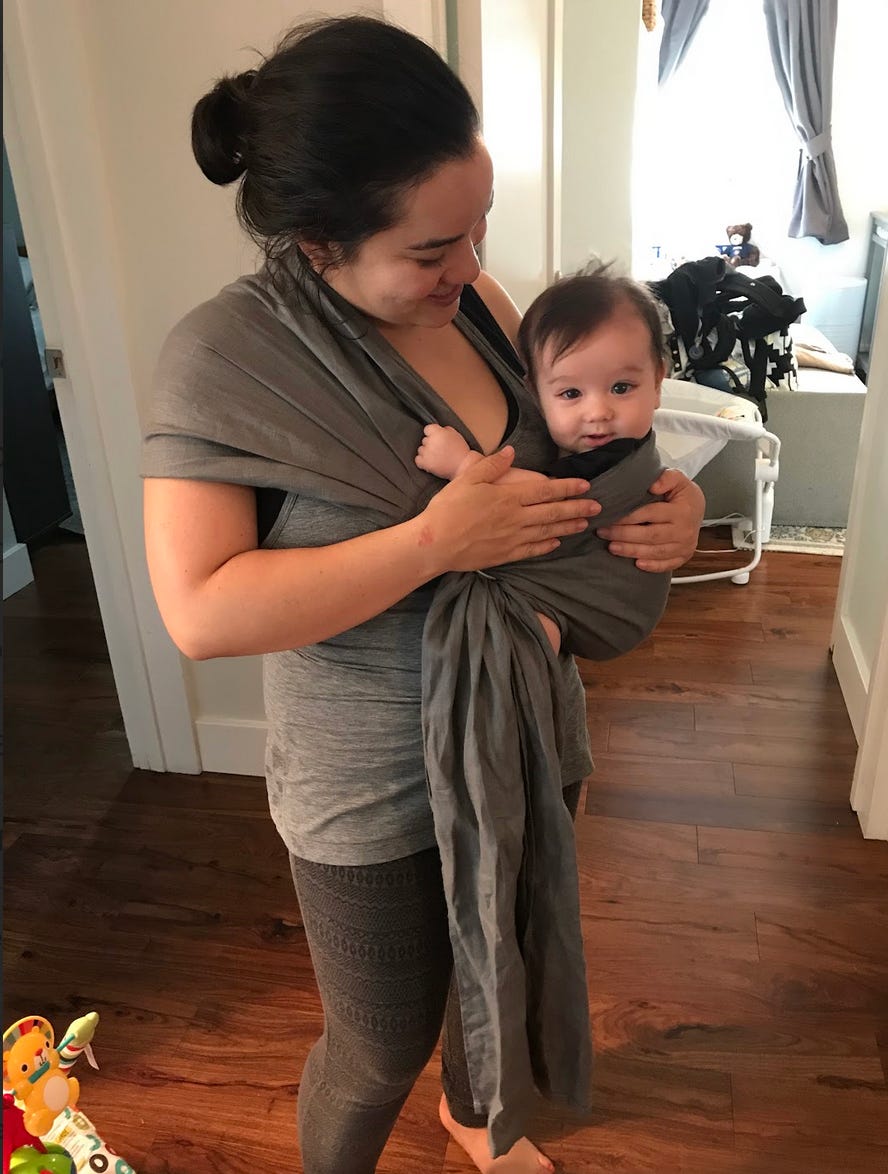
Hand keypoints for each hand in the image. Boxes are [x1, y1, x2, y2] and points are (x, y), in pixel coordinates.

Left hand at [415, 424, 472, 479]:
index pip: (427, 429)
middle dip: (431, 444)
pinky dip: (422, 461)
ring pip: (421, 450)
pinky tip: (431, 461)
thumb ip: (445, 430)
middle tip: (439, 449)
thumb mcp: (455, 434)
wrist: (463, 466)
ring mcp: (427, 453)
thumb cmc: (461, 451)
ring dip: (426, 452)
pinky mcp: (425, 463)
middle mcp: (431, 442)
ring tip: (437, 456)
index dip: (432, 433)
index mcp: (438, 433)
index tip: (436, 437)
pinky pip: (417, 460)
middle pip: (424, 440)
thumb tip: (439, 430)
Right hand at [418, 446, 598, 572]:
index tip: (585, 485)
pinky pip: (533, 550)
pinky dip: (547, 545)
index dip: (567, 487)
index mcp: (508, 497)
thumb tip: (511, 452)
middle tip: (597, 506)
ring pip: (547, 531)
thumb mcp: (467, 479)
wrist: (434, 544)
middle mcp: (516, 518)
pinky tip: (556, 542)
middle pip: (553, 512)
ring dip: (568, 526)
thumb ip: (491, 465)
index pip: (545, 490)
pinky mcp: (505, 555)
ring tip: (584, 523)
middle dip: (577, 508)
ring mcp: (513, 539)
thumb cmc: (447, 509)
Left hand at [597, 468, 703, 571]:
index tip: (610, 517)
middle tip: (603, 533)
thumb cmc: (683, 494)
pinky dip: (652, 566)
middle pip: (651, 535)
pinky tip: (636, 564)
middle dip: (624, 535)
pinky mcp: (683, 557)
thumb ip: (667, 478)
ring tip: (612, 547)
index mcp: (682, 511)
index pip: (651, 514)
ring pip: (655, 552)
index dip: (629, 517)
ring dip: (632, 551)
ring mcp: (685, 546)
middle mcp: (684, 531)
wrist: (698, 509)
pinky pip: (667, 565)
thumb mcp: (678, 479)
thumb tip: (653, 486)